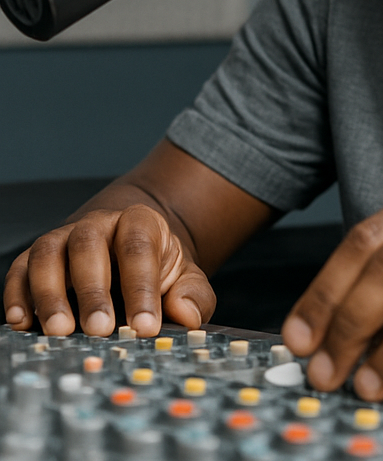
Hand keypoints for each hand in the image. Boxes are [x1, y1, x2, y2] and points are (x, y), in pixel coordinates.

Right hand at [3, 203, 215, 336]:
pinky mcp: (35, 258)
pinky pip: (19, 269)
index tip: (146, 327)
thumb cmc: (157, 268)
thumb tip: (187, 315)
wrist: (131, 248)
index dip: (142, 287)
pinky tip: (22, 322)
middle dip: (93, 290)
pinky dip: (17, 294)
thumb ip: (193, 295)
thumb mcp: (185, 277)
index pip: (139, 248)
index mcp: (140, 222)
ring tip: (60, 331)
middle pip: (89, 245)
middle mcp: (98, 224)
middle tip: (100, 329)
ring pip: (48, 254)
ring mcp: (63, 237)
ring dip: (51, 294)